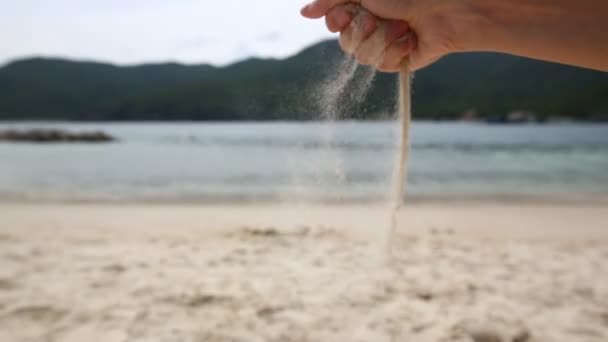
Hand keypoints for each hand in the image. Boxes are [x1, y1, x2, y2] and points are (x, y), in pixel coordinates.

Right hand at [301, 0, 465, 70]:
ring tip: (401, 26)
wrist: (443, 10)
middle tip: (379, 17)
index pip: (334, 23)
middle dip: (362, 30)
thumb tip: (303, 12)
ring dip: (382, 39)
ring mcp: (383, 45)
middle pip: (345, 42)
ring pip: (362, 56)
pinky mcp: (397, 61)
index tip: (345, 14)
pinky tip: (409, 40)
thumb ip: (331, 0)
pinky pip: (381, 65)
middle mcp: (370, 27)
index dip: (337, 21)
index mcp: (362, 7)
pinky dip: (396, 50)